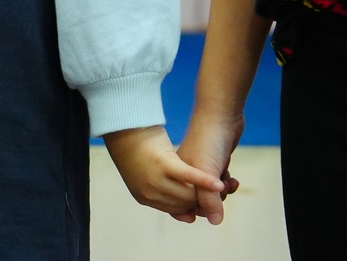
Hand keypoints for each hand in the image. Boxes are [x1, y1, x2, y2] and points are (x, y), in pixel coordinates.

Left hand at [102, 125, 228, 219]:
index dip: (194, 208)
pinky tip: (219, 183)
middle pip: (186, 203)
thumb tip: (190, 218)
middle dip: (204, 200)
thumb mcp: (148, 176)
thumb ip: (166, 196)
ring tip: (225, 182)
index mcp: (144, 197)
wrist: (121, 127)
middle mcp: (149, 192)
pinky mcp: (163, 163)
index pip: (177, 210)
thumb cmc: (138, 149)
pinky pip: (190, 176)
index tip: (207, 206)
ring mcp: (155, 178)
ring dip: (209, 191)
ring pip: (190, 193)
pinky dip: (206, 180)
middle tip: (222, 190)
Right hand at [173, 113, 243, 222]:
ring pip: (210, 190)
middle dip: (214, 199)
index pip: (184, 202)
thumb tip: (216, 222)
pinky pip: (217, 180)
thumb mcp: (206, 173)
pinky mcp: (211, 159)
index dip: (200, 208)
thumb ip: (209, 200)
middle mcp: (186, 171)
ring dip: (222, 191)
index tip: (215, 203)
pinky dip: (225, 181)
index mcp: (177, 174)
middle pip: (198, 198)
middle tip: (223, 190)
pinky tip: (232, 177)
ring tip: (230, 182)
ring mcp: (199, 165)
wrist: (220, 112)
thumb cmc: (208, 141)